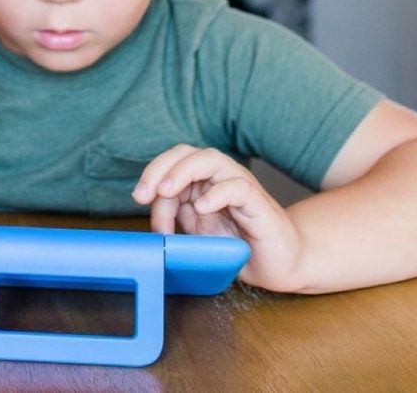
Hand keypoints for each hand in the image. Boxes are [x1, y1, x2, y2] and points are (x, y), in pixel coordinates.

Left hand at [131, 144, 305, 291]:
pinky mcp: (258, 203)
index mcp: (201, 180)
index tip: (138, 198)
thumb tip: (147, 206)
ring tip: (167, 192)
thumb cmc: (237, 243)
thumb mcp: (194, 229)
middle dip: (160, 168)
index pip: (171, 162)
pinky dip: (218, 194)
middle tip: (145, 194)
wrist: (278, 263)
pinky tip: (203, 207)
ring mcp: (239, 186)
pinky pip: (238, 187)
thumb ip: (172, 213)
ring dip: (183, 173)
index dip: (151, 174)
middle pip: (186, 153)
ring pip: (211, 160)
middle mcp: (219, 177)